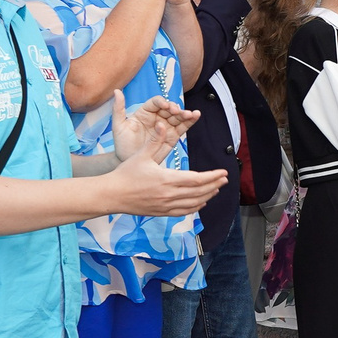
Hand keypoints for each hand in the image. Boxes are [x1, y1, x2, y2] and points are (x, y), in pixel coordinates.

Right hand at [99, 151, 224, 218]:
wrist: (112, 195)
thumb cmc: (125, 174)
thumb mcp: (141, 154)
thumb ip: (155, 140)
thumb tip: (163, 124)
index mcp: (166, 179)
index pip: (196, 179)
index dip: (212, 176)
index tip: (223, 172)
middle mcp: (169, 194)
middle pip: (199, 192)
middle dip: (214, 185)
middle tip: (225, 179)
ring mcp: (166, 205)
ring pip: (194, 203)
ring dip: (208, 195)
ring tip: (217, 189)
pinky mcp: (161, 212)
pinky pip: (183, 212)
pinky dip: (195, 207)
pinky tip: (201, 202)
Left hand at [109, 92, 196, 163]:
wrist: (129, 162)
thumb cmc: (122, 144)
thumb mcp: (118, 126)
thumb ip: (118, 108)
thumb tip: (117, 91)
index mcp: (145, 112)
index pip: (155, 103)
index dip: (162, 102)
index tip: (165, 106)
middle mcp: (157, 117)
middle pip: (169, 108)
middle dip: (175, 108)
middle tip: (177, 112)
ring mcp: (166, 126)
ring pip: (178, 117)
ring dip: (185, 114)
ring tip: (190, 114)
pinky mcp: (173, 136)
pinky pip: (183, 127)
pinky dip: (190, 121)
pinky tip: (196, 115)